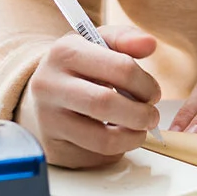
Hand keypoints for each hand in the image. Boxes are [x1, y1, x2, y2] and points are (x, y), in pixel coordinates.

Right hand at [16, 25, 161, 168]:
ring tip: (138, 129)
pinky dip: (115, 150)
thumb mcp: (97, 42)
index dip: (146, 84)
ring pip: (103, 139)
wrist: (43, 89)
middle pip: (106, 105)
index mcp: (64, 52)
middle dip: (141, 115)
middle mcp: (50, 85)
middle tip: (152, 116)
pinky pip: (95, 157)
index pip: (120, 68)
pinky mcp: (53, 147)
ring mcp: (48, 119)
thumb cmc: (78, 65)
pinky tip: (115, 136)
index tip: (153, 93)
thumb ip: (125, 39)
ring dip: (132, 138)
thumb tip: (149, 43)